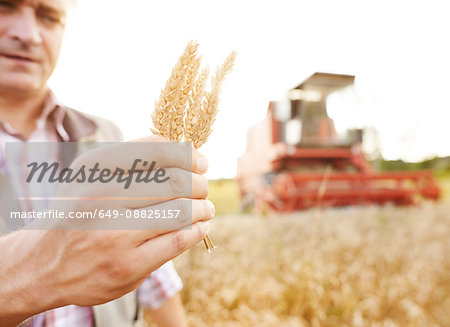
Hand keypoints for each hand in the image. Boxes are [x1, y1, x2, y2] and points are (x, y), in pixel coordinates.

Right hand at [0, 136, 213, 325]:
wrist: (42, 264)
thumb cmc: (78, 212)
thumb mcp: (91, 176)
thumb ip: (132, 159)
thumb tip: (184, 151)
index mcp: (95, 170)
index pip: (156, 151)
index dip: (187, 154)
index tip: (200, 161)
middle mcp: (103, 199)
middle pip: (176, 182)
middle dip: (199, 183)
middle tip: (203, 186)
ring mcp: (115, 236)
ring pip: (181, 212)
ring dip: (203, 207)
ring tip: (205, 207)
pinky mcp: (127, 267)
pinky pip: (177, 242)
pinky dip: (196, 230)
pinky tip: (199, 226)